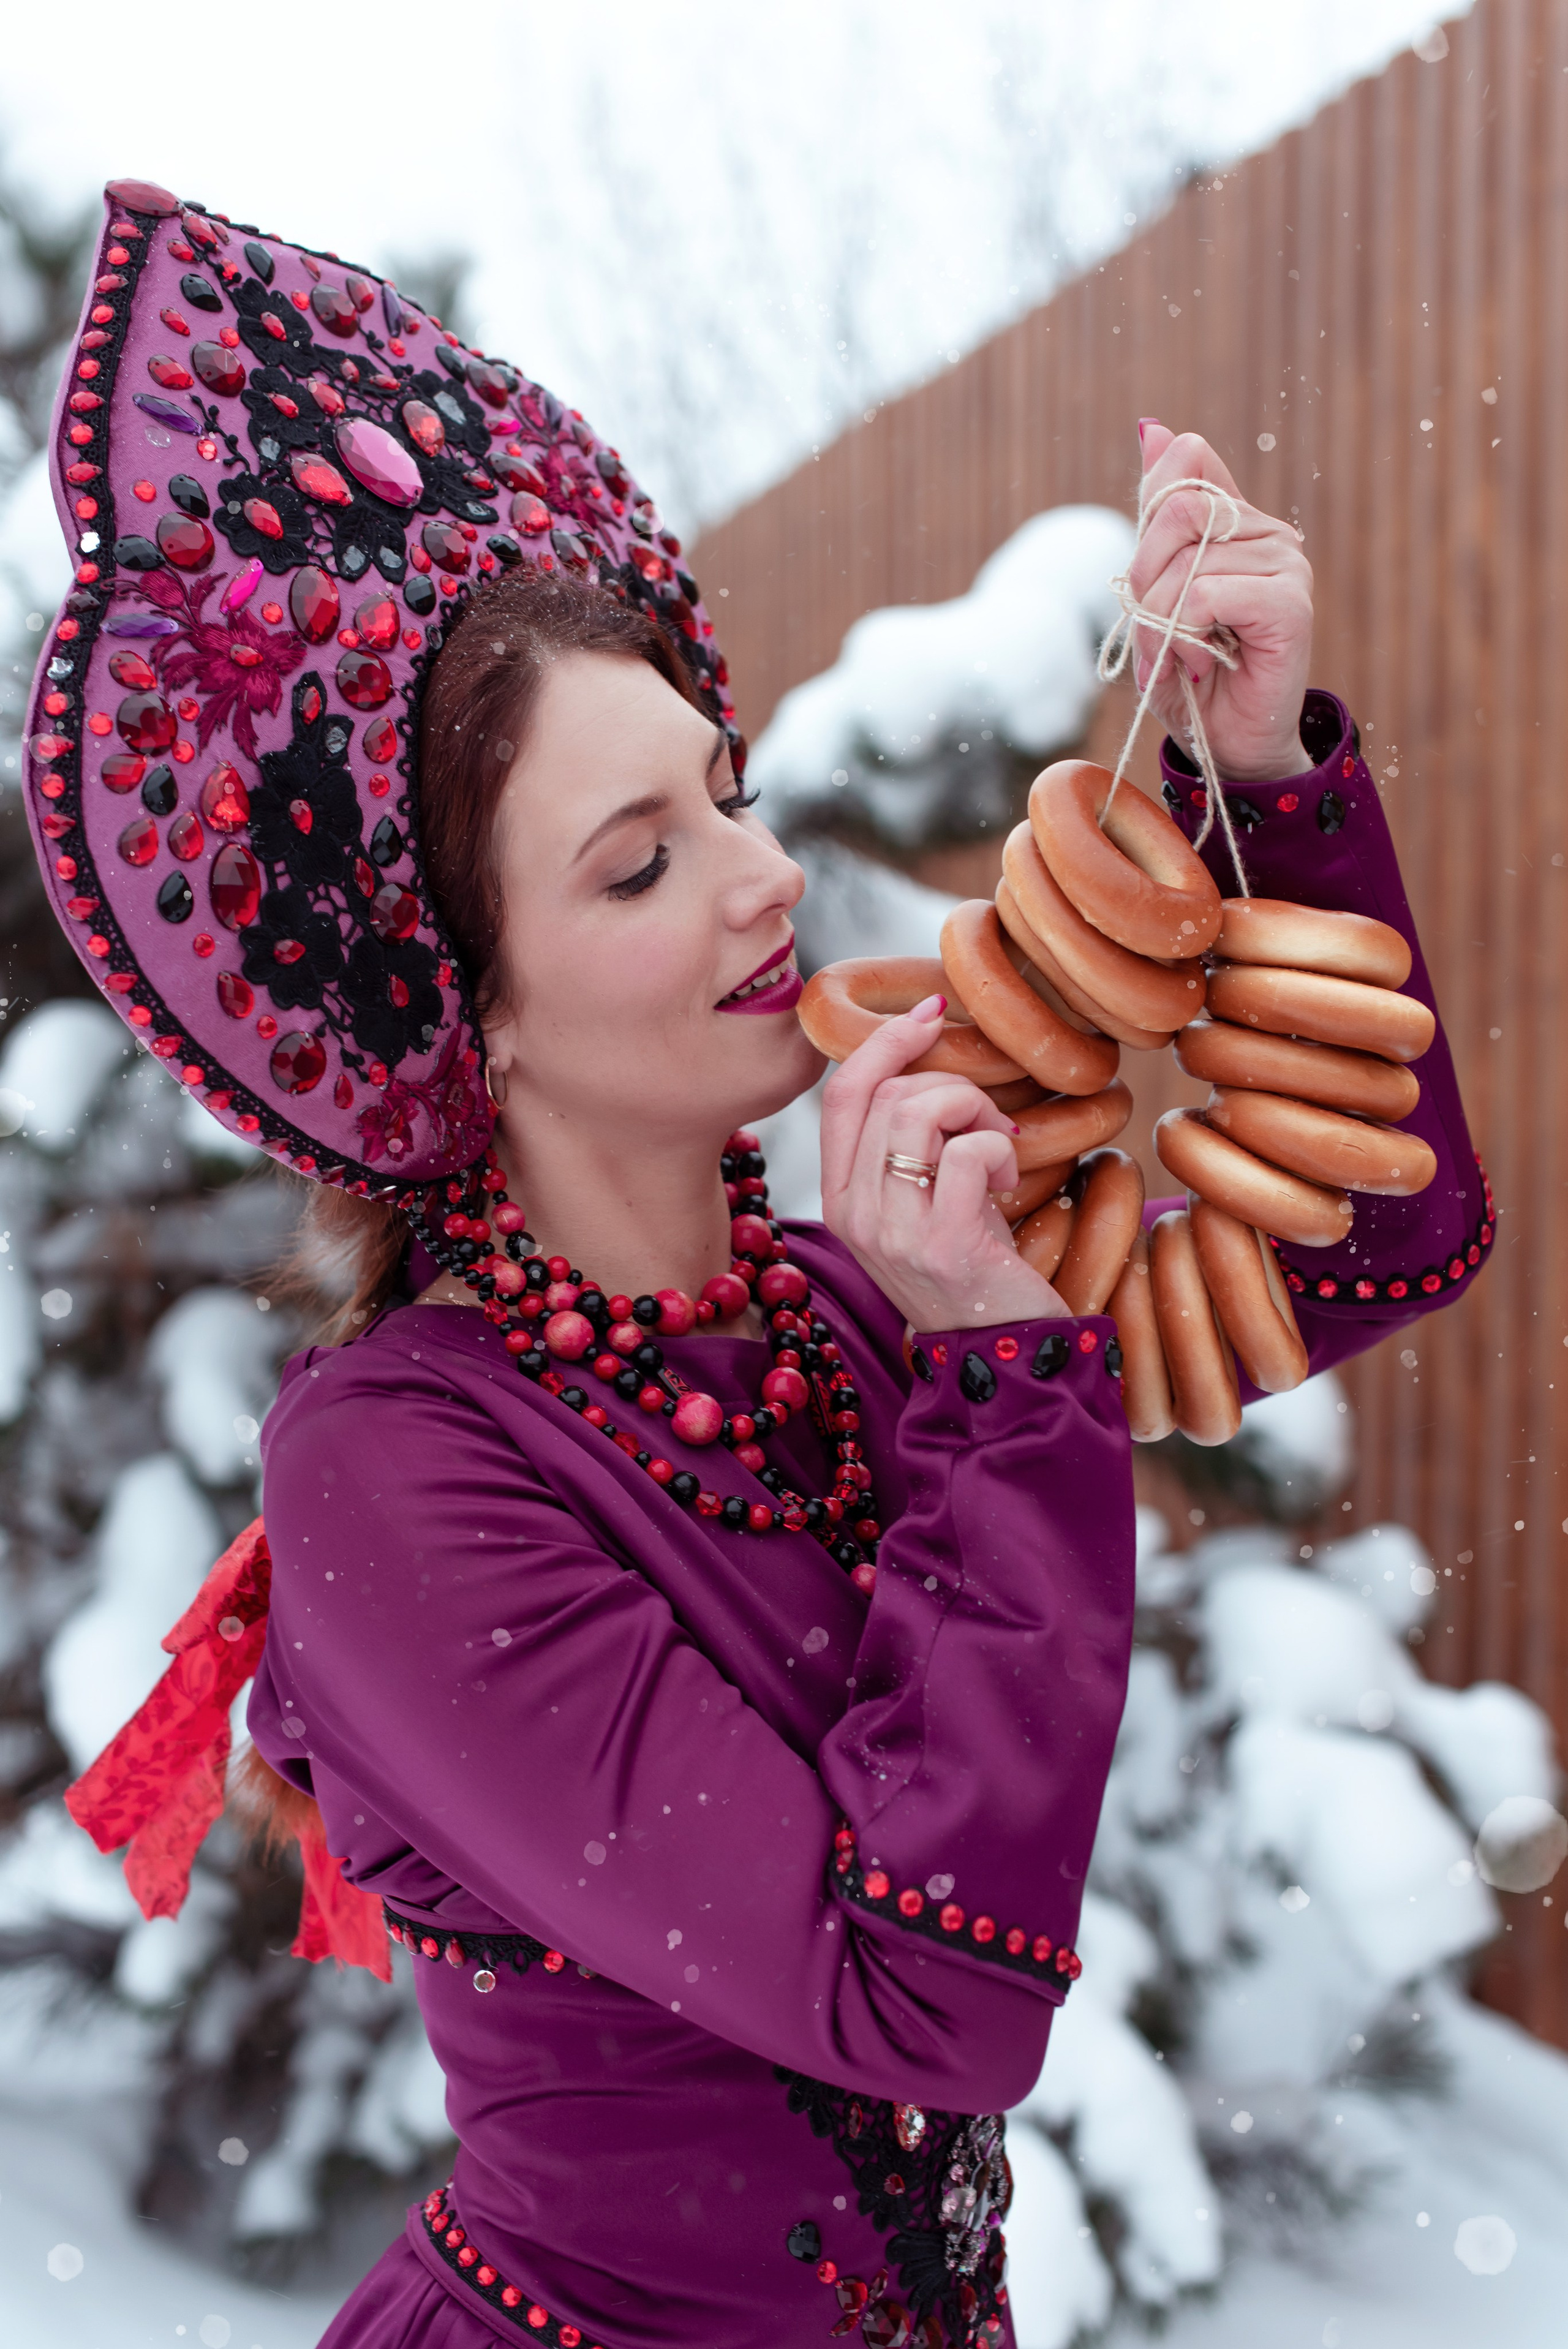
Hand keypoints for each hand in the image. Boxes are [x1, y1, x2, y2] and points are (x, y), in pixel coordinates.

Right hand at [819, 996, 1070, 1333]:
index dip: (885, 1041)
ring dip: (976, 1111)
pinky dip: (998, 1148)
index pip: (841, 1093)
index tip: (933, 1014)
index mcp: (841, 1196)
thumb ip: (905, 1143)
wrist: (1000, 1351)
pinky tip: (1010, 1179)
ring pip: (921, 1111)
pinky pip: (967, 1151)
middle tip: (988, 1121)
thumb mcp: (920, 1200)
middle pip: (887, 1093)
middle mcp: (854, 1213)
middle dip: (952, 1084)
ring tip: (999, 1146)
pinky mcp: (942, 1244)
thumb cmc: (972, 1264)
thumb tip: (924, 1057)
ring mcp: (893, 1232)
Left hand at [1129, 421, 1313, 782]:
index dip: (1149, 519)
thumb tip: (1151, 426)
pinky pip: (1207, 595)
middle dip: (1144, 578)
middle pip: (1175, 510)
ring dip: (1161, 623)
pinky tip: (1204, 663)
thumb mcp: (1155, 591)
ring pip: (1186, 563)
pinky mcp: (1290, 605)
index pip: (1184, 467)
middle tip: (1158, 631)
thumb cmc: (1189, 674)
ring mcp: (1287, 565)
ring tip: (1184, 657)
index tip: (1152, 580)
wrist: (1227, 745)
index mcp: (1240, 521)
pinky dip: (1185, 635)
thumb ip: (1157, 511)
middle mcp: (1270, 534)